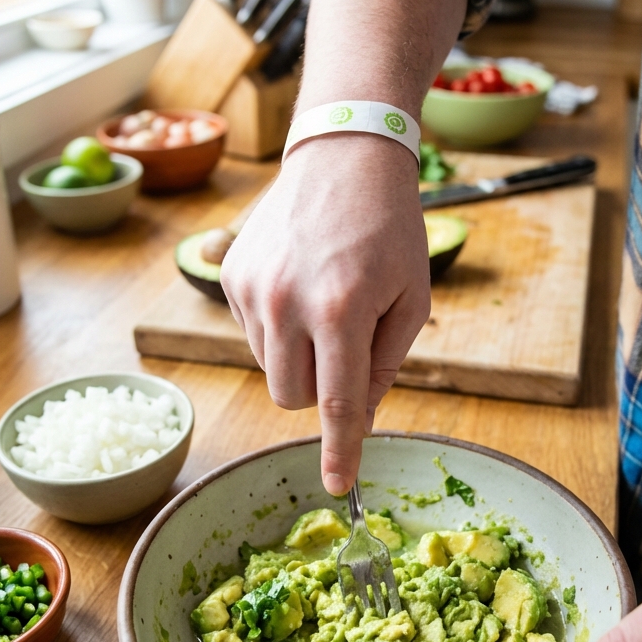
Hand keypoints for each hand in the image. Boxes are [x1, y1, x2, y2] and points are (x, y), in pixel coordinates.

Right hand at [221, 132, 429, 494]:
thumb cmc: (390, 228)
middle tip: (347, 346)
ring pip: (269, 369)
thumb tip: (357, 419)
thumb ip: (385, 365)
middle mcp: (287, 303)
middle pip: (293, 396)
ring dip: (298, 357)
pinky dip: (278, 327)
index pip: (336, 403)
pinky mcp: (230, 275)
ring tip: (324, 304)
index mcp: (342, 310)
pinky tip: (299, 284)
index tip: (338, 486)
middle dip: (321, 389)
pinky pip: (251, 333)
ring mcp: (251, 289)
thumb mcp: (411, 299)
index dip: (339, 451)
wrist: (343, 154)